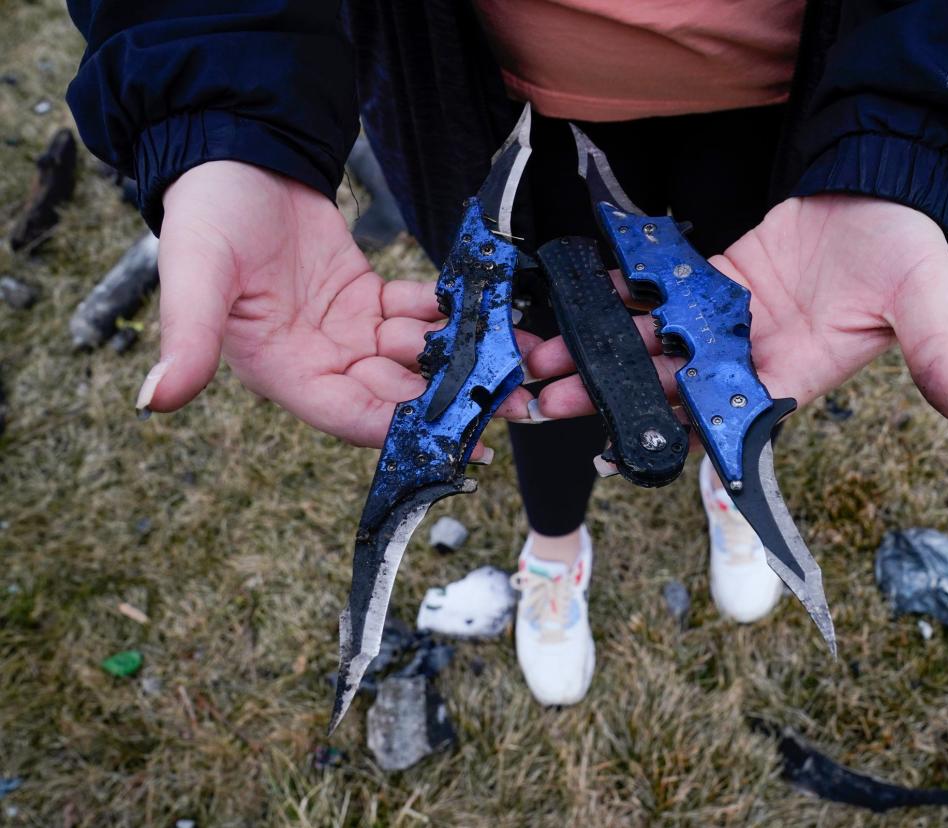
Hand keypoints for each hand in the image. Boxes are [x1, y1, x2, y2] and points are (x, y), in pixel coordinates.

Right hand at [137, 161, 539, 450]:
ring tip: (525, 355)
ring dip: (467, 357)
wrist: (233, 153)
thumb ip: (186, 337)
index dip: (403, 430)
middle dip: (455, 397)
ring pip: (416, 357)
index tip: (461, 440)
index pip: (350, 413)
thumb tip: (153, 401)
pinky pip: (419, 315)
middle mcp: (320, 360)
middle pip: (396, 393)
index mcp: (282, 370)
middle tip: (517, 397)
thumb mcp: (194, 272)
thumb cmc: (208, 212)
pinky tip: (496, 314)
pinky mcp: (369, 299)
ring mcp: (348, 331)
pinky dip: (453, 315)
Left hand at [525, 193, 947, 428]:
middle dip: (608, 395)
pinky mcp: (714, 279)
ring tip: (537, 360)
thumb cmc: (909, 250)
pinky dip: (618, 297)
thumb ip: (936, 356)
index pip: (726, 420)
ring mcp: (727, 319)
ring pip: (652, 344)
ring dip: (598, 350)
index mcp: (794, 376)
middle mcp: (751, 356)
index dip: (674, 438)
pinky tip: (573, 302)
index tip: (619, 450)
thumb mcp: (926, 304)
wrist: (889, 189)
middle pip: (669, 388)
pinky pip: (658, 293)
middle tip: (545, 403)